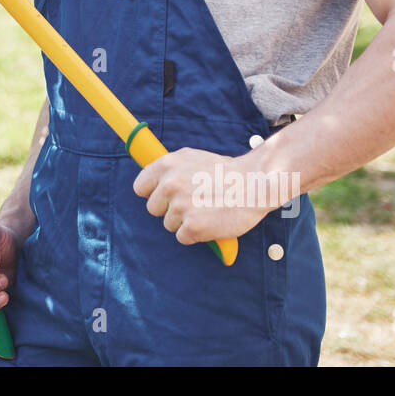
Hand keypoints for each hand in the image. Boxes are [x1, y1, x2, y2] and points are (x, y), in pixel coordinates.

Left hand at [131, 146, 277, 245]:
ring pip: (169, 224)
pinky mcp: (193, 226)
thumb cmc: (225, 172)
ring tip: (206, 210)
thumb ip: (170, 169)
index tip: (165, 197)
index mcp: (166, 166)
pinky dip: (195, 235)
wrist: (254, 183)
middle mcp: (169, 185)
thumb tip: (151, 180)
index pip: (140, 188)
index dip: (153, 194)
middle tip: (193, 203)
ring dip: (185, 222)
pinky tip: (210, 222)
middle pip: (153, 209)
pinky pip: (183, 237)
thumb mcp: (192, 158)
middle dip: (170, 210)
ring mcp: (180, 206)